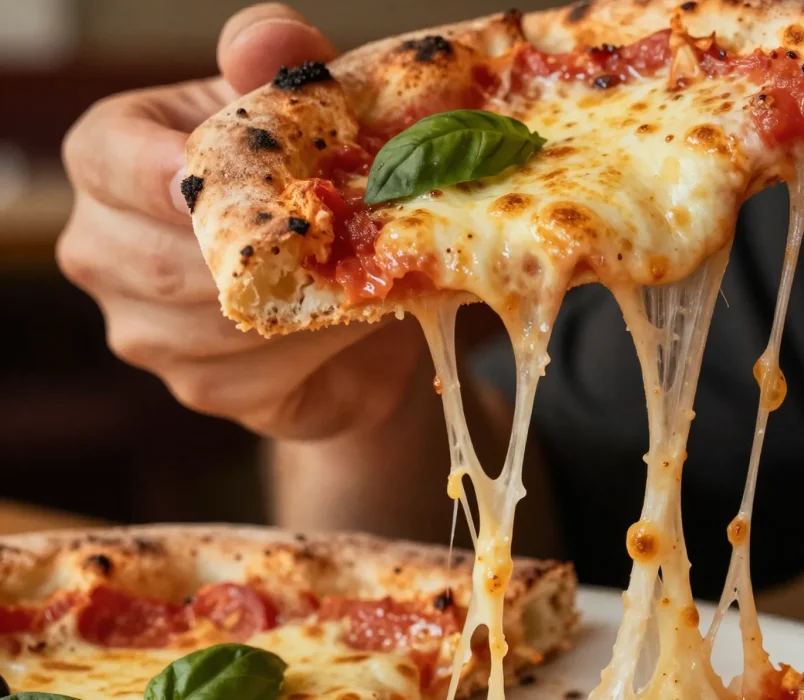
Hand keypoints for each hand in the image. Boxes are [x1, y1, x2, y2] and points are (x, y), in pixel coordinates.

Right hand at [57, 4, 427, 439]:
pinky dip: (313, 349)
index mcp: (111, 160)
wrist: (351, 294)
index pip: (106, 160)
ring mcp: (144, 328)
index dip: (157, 172)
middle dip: (255, 249)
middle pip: (161, 259)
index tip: (210, 182)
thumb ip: (278, 68)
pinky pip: (253, 376)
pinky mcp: (199, 388)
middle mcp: (105, 247)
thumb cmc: (308, 183)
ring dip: (297, 302)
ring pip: (211, 325)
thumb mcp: (299, 114)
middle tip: (337, 230)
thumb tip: (270, 41)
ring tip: (362, 274)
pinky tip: (349, 324)